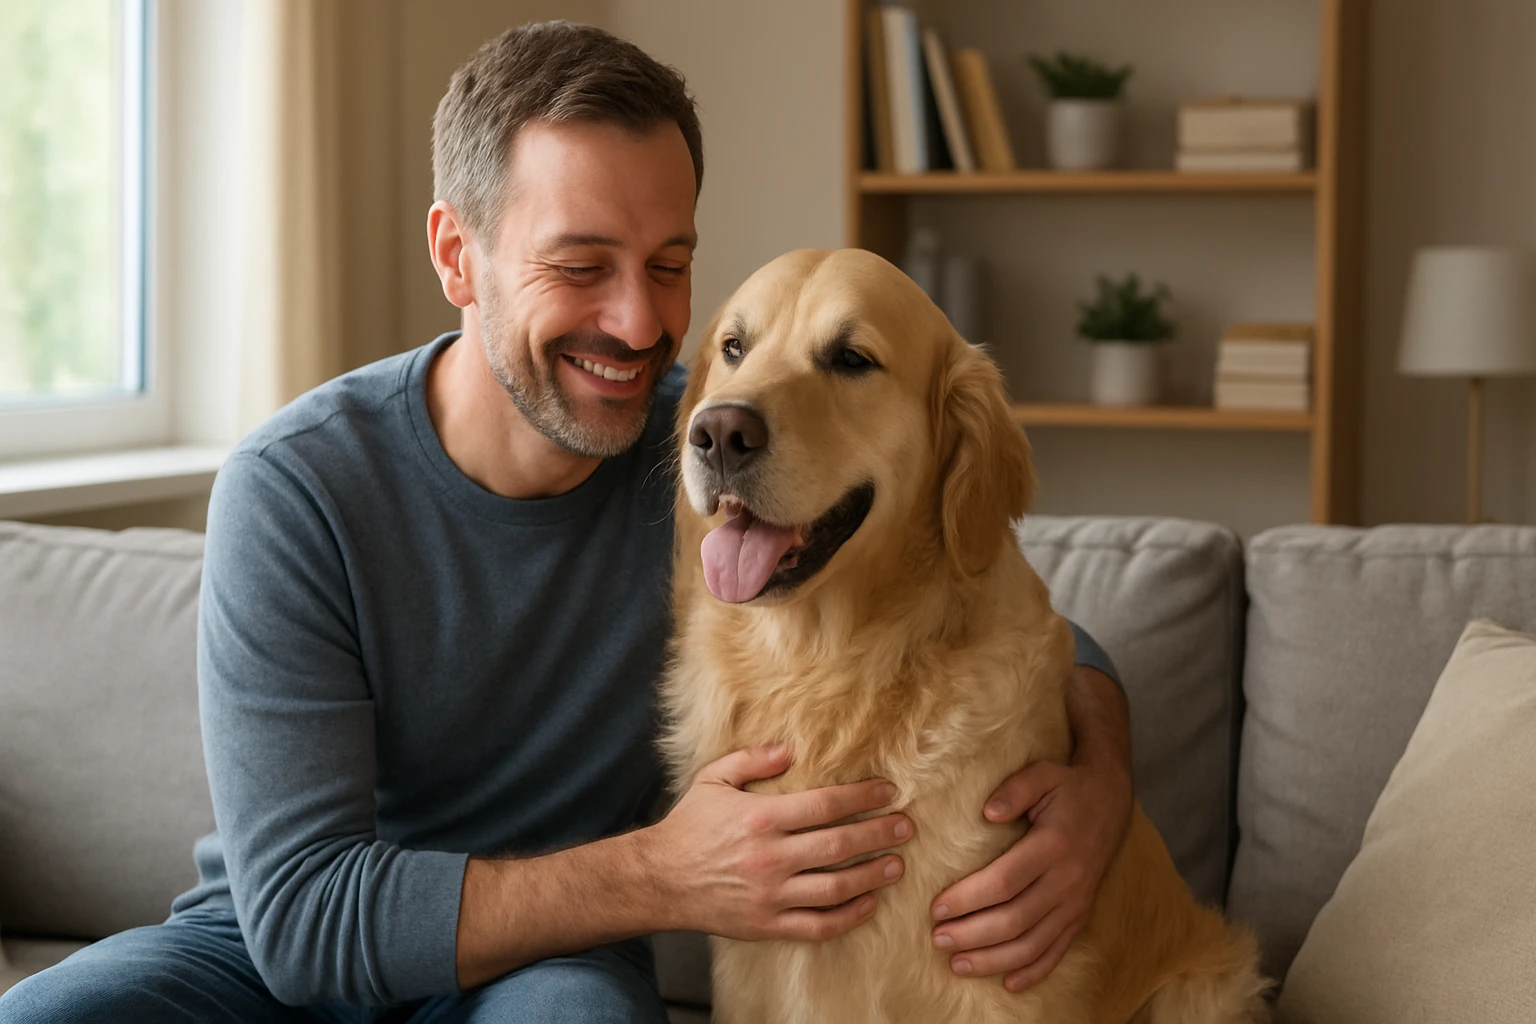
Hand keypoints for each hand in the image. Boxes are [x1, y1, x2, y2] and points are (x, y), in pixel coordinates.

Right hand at [643, 744, 913, 940]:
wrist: (658, 880)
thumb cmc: (688, 826)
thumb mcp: (712, 780)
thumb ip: (751, 760)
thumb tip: (789, 749)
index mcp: (761, 818)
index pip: (825, 805)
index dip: (862, 798)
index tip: (889, 792)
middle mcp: (770, 858)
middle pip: (839, 846)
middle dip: (879, 835)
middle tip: (905, 827)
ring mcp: (770, 895)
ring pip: (836, 888)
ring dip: (872, 876)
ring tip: (896, 865)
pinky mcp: (767, 925)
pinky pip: (818, 926)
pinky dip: (848, 917)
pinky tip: (868, 904)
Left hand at [929, 666, 1132, 990]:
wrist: (1111, 800)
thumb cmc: (1067, 787)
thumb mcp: (1042, 775)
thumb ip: (1014, 790)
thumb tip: (987, 811)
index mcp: (1053, 846)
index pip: (1004, 882)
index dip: (968, 898)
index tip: (936, 907)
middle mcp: (1068, 880)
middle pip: (1015, 920)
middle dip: (972, 935)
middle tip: (938, 940)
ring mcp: (1077, 902)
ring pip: (1033, 944)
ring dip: (994, 959)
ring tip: (958, 964)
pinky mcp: (1081, 915)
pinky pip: (1057, 951)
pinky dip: (1033, 971)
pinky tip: (1007, 983)